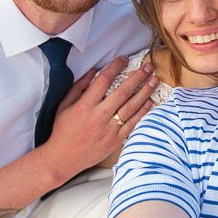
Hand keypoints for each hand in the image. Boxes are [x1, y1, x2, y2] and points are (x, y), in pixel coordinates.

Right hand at [44, 56, 158, 180]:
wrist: (63, 158)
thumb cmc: (63, 130)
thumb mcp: (64, 105)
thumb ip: (78, 87)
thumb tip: (93, 70)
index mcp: (85, 105)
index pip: (103, 80)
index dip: (116, 66)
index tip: (124, 58)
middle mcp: (98, 116)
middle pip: (122, 91)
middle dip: (138, 77)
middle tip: (148, 67)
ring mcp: (108, 129)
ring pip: (131, 107)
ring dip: (145, 92)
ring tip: (154, 80)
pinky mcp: (115, 140)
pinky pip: (132, 123)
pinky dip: (142, 112)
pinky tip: (149, 101)